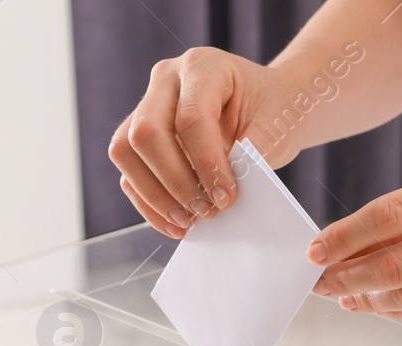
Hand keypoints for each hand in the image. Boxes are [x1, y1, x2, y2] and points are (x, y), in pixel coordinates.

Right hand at [109, 47, 301, 239]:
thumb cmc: (274, 110)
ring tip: (188, 221)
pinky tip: (175, 223)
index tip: (227, 197)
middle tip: (206, 210)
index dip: (207, 164)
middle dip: (175, 181)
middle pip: (146, 132)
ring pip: (126, 152)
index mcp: (202, 66)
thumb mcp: (274, 129)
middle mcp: (167, 80)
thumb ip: (247, 158)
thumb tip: (218, 197)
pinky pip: (130, 172)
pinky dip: (148, 203)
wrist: (272, 104)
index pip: (191, 118)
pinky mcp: (141, 138)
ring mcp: (148, 106)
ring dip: (155, 195)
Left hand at [308, 160, 401, 318]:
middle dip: (348, 278)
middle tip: (320, 285)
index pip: (389, 214)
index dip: (345, 237)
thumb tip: (351, 249)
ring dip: (370, 301)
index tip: (313, 252)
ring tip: (346, 297)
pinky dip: (401, 311)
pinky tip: (379, 306)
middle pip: (396, 263)